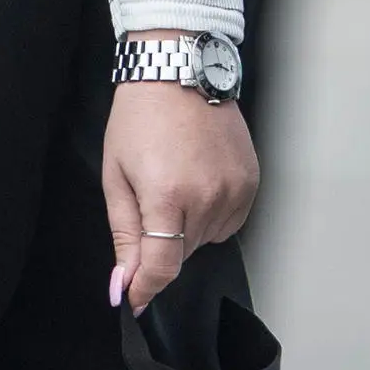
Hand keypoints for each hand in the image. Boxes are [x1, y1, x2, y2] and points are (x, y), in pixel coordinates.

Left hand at [102, 55, 259, 313]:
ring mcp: (235, 188)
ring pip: (206, 239)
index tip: (134, 300)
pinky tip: (197, 180)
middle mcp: (207, 196)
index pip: (162, 267)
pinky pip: (229, 221)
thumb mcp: (117, 176)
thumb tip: (125, 284)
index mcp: (167, 195)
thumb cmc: (139, 117)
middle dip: (160, 244)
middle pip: (182, 254)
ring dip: (187, 228)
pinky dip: (211, 214)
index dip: (145, 289)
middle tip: (149, 200)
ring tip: (174, 182)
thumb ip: (124, 235)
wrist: (178, 70)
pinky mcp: (251, 180)